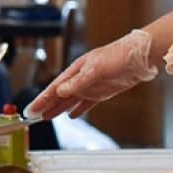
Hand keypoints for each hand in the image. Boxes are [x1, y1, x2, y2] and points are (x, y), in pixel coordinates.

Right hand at [26, 29, 155, 119]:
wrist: (140, 56)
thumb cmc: (119, 56)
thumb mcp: (96, 69)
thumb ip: (79, 82)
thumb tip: (60, 91)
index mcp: (76, 70)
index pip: (54, 88)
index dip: (42, 99)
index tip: (31, 110)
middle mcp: (81, 78)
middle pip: (59, 95)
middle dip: (46, 105)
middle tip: (33, 116)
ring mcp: (92, 85)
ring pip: (70, 100)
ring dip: (58, 109)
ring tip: (47, 117)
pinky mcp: (103, 92)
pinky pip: (86, 103)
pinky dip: (78, 109)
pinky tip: (71, 115)